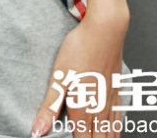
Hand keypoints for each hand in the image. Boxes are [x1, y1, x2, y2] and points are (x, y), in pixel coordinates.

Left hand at [31, 14, 127, 136]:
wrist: (105, 29)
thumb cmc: (80, 49)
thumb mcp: (59, 77)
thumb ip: (49, 107)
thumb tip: (37, 132)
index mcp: (82, 108)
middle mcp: (99, 108)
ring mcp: (110, 99)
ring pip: (111, 132)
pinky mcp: (117, 89)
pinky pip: (119, 118)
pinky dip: (116, 130)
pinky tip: (115, 131)